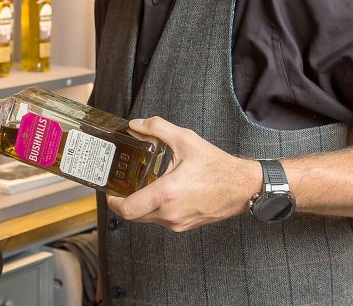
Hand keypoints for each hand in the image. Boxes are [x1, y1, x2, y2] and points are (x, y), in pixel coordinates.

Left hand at [106, 117, 262, 231]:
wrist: (243, 187)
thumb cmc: (217, 166)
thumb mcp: (185, 139)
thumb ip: (157, 128)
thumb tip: (136, 125)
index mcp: (166, 194)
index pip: (127, 209)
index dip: (112, 202)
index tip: (108, 192)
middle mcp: (170, 213)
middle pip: (133, 215)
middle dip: (124, 201)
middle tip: (121, 186)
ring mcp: (177, 223)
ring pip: (147, 219)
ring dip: (140, 205)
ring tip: (141, 186)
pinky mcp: (184, 226)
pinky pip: (160, 221)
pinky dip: (154, 209)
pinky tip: (158, 193)